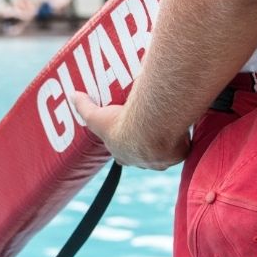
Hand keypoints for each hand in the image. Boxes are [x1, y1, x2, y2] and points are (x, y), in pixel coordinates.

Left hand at [72, 92, 189, 169]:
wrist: (150, 129)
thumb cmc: (121, 125)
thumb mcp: (96, 116)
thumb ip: (84, 106)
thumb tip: (72, 95)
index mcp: (124, 155)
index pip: (122, 154)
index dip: (124, 146)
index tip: (128, 133)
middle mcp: (142, 162)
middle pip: (144, 155)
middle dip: (147, 143)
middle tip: (150, 126)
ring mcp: (161, 161)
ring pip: (165, 153)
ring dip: (166, 141)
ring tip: (168, 123)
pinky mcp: (178, 155)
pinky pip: (182, 147)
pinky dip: (183, 138)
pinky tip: (183, 125)